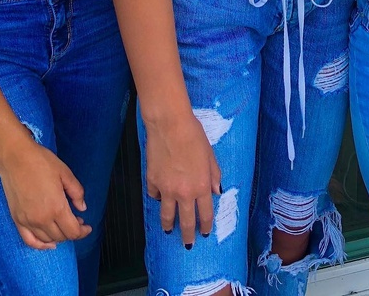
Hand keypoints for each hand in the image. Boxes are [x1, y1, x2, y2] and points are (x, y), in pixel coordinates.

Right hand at [0, 135, 91, 249]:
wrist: (15, 157)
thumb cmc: (41, 162)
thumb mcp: (65, 173)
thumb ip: (77, 192)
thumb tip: (82, 208)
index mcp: (57, 207)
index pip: (73, 231)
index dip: (83, 232)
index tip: (87, 227)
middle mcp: (42, 219)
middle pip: (62, 237)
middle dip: (73, 232)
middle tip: (78, 221)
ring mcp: (28, 221)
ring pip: (47, 240)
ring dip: (59, 237)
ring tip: (64, 226)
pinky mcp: (17, 220)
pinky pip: (30, 241)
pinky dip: (41, 245)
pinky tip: (48, 243)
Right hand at [145, 112, 221, 247]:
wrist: (170, 125)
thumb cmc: (194, 135)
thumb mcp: (210, 155)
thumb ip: (214, 175)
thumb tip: (216, 191)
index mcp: (202, 186)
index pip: (205, 214)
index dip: (205, 226)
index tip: (204, 233)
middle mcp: (184, 193)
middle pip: (187, 222)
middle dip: (188, 235)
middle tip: (188, 244)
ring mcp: (167, 189)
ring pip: (167, 216)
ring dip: (169, 225)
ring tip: (169, 230)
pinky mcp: (152, 181)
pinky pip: (155, 196)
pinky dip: (158, 198)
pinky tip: (160, 197)